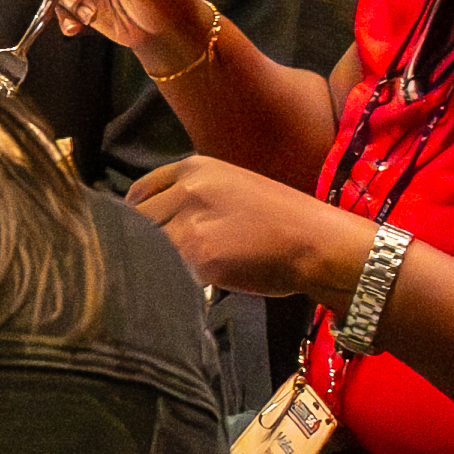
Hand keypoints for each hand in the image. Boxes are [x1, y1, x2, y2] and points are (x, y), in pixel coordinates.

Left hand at [128, 156, 374, 299]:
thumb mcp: (231, 188)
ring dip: (153, 262)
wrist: (319, 243)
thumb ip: (191, 197)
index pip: (140, 191)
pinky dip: (168, 280)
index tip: (138, 233)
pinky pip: (166, 270)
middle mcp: (186, 190)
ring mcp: (190, 223)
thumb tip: (153, 221)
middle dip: (140, 241)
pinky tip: (182, 286)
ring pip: (147, 246)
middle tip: (151, 260)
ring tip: (165, 275)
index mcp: (194, 168)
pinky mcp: (197, 256)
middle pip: (137, 220)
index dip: (135, 215)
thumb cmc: (282, 220)